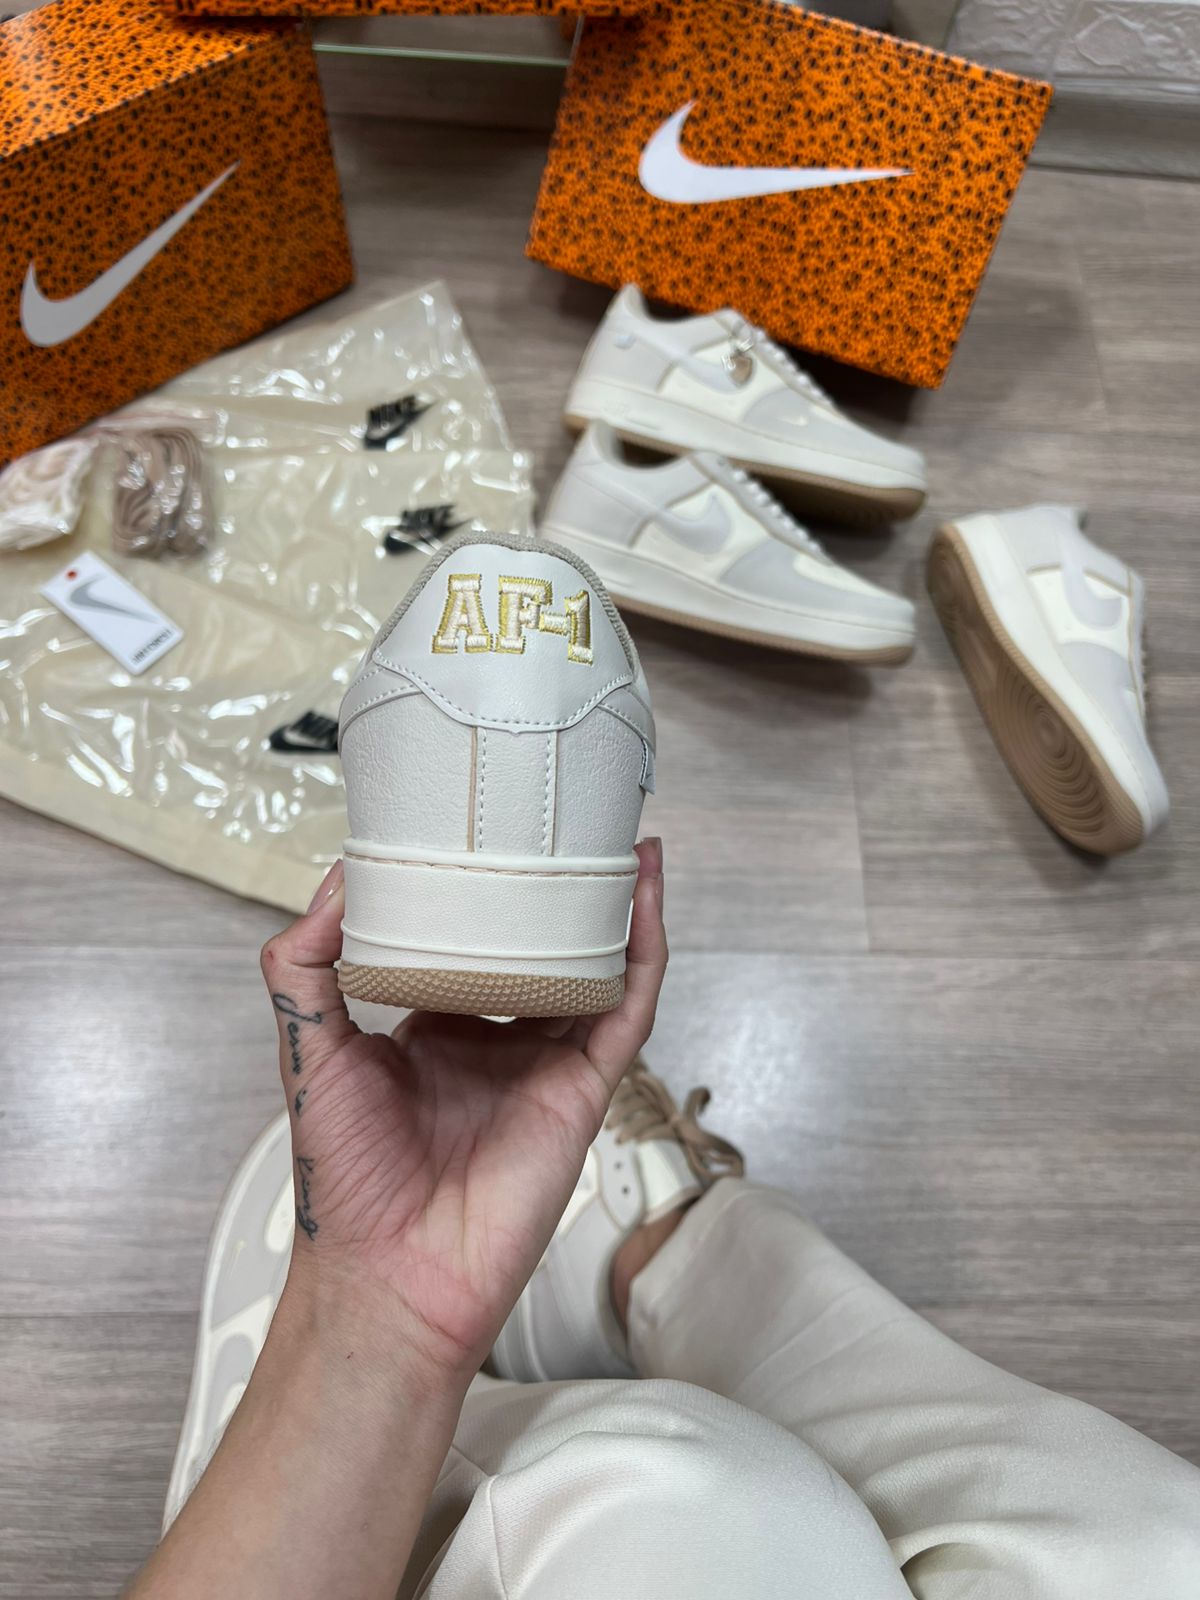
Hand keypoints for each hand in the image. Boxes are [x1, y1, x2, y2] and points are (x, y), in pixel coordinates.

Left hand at [260, 838, 666, 1387]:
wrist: (390, 1274)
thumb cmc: (345, 1180)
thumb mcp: (307, 1051)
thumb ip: (303, 968)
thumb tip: (335, 881)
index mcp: (437, 1027)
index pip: (471, 941)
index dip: (484, 889)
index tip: (486, 826)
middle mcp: (498, 1039)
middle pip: (546, 946)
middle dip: (563, 888)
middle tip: (572, 820)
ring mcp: (547, 1063)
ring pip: (598, 968)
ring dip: (618, 906)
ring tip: (625, 840)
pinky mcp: (586, 1090)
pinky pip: (626, 1011)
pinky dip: (643, 953)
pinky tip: (646, 898)